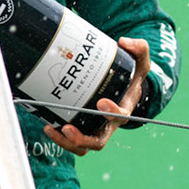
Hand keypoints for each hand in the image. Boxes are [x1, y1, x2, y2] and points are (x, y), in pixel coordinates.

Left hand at [45, 38, 149, 156]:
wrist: (125, 88)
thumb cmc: (132, 76)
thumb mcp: (140, 61)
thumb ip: (139, 48)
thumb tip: (123, 41)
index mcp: (124, 110)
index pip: (121, 117)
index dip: (112, 113)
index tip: (101, 103)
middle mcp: (109, 125)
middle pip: (98, 141)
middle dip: (82, 138)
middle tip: (67, 128)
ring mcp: (95, 129)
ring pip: (83, 146)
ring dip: (66, 143)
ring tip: (51, 129)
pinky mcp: (83, 128)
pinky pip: (72, 141)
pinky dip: (60, 138)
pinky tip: (48, 125)